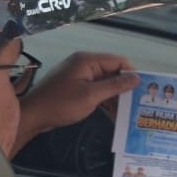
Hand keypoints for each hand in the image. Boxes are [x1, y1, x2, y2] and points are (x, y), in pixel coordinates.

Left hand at [14, 51, 137, 151]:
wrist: (33, 116)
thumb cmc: (61, 104)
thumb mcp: (91, 96)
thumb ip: (115, 86)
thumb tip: (136, 78)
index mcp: (88, 60)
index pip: (118, 60)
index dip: (132, 73)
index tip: (143, 90)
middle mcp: (84, 64)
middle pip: (112, 71)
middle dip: (125, 86)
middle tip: (139, 102)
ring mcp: (79, 75)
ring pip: (105, 82)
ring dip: (116, 96)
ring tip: (129, 111)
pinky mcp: (76, 87)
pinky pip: (96, 90)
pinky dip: (105, 100)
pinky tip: (114, 113)